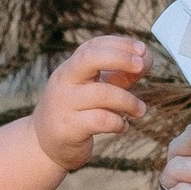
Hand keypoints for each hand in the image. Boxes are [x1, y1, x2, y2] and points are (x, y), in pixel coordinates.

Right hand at [30, 35, 149, 173]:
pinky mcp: (68, 128)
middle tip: (141, 66)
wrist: (44, 145)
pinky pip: (100, 120)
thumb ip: (118, 75)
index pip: (93, 46)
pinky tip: (122, 126)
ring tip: (140, 109)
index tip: (143, 49)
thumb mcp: (94, 90)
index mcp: (71, 69)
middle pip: (89, 58)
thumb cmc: (76, 113)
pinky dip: (118, 123)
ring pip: (102, 93)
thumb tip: (147, 59)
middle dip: (120, 58)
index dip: (119, 44)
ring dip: (128, 101)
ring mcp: (63, 104)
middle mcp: (64, 82)